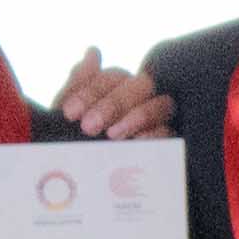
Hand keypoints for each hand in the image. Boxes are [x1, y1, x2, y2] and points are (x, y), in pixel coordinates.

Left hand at [58, 53, 174, 139]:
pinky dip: (153, 135)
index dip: (90, 91)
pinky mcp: (169, 143)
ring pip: (160, 104)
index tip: (70, 113)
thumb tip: (93, 51)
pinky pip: (169, 132)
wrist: (85, 187)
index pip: (112, 77)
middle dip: (112, 104)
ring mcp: (159, 120)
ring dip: (137, 116)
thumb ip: (78, 86)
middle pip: (139, 85)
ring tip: (112, 135)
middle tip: (88, 126)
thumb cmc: (76, 147)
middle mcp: (141, 99)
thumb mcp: (69, 119)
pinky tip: (136, 143)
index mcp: (116, 89)